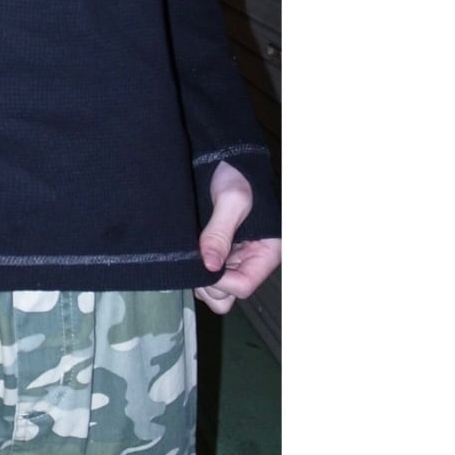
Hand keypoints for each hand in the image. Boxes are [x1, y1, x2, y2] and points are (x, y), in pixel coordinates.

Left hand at [194, 160, 282, 314]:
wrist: (224, 158)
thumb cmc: (236, 175)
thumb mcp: (231, 200)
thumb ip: (219, 232)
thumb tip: (209, 266)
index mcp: (266, 253)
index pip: (244, 285)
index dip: (221, 282)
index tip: (202, 264)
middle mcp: (250, 261)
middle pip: (228, 295)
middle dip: (209, 285)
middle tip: (193, 260)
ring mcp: (233, 259)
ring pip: (215, 290)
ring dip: (200, 279)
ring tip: (191, 254)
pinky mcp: (218, 253)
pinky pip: (206, 275)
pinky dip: (194, 270)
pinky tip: (187, 253)